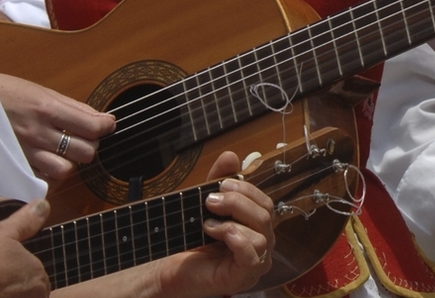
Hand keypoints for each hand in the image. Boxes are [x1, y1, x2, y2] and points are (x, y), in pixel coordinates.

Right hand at [0, 71, 116, 180]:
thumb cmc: (8, 93)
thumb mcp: (42, 92)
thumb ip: (74, 108)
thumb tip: (104, 120)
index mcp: (47, 110)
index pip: (92, 127)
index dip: (105, 127)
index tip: (106, 125)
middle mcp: (38, 133)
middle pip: (84, 153)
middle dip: (90, 146)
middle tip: (83, 139)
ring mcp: (25, 152)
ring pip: (65, 170)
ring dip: (70, 163)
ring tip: (63, 152)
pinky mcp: (14, 165)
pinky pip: (43, 179)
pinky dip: (49, 173)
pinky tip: (46, 160)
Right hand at [0, 199, 49, 297]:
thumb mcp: (2, 232)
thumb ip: (26, 221)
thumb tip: (44, 205)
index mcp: (39, 275)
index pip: (34, 275)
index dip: (14, 271)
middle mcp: (37, 296)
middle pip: (28, 292)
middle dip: (12, 287)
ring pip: (17, 297)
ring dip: (5, 294)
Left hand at [152, 152, 276, 297]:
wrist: (168, 267)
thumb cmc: (190, 240)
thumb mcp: (205, 205)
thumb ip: (217, 181)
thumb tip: (231, 156)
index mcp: (256, 227)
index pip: (265, 203)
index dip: (247, 189)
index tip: (221, 184)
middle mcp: (261, 245)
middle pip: (266, 215)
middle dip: (238, 202)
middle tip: (211, 200)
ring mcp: (256, 263)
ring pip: (262, 236)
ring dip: (232, 222)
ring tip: (207, 222)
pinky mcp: (244, 277)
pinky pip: (253, 257)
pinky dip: (236, 240)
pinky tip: (216, 232)